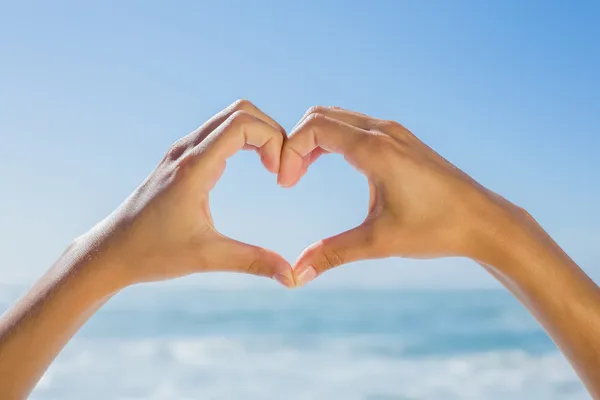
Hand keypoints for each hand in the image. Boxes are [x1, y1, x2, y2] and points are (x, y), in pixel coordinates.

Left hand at [83, 100, 293, 287]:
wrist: (111, 252)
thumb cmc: (153, 253)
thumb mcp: (207, 257)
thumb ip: (253, 262)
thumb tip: (292, 278)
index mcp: (194, 167)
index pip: (242, 123)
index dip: (272, 139)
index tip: (278, 174)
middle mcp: (187, 151)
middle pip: (240, 112)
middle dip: (271, 132)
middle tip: (281, 167)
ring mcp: (182, 152)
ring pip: (229, 118)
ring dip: (258, 134)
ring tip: (272, 166)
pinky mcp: (181, 159)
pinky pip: (219, 132)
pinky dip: (244, 139)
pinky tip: (255, 165)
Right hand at [278, 106, 521, 285]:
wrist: (484, 220)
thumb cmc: (436, 228)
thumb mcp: (379, 242)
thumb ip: (333, 253)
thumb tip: (297, 276)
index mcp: (375, 149)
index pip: (315, 128)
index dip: (290, 152)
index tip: (286, 185)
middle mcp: (383, 131)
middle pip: (321, 115)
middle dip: (296, 142)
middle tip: (289, 178)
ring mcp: (394, 132)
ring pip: (338, 118)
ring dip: (314, 140)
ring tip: (303, 173)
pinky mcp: (402, 140)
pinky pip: (356, 126)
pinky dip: (333, 139)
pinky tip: (331, 165)